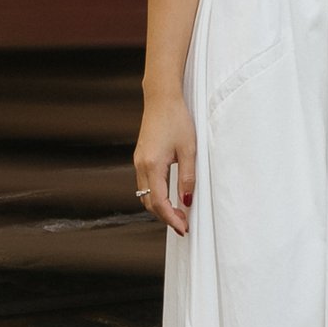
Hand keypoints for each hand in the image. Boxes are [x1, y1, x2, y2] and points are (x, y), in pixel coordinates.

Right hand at [133, 92, 196, 233]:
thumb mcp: (189, 149)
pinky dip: (155, 195)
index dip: (171, 219)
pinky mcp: (140, 157)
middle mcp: (141, 166)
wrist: (162, 98)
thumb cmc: (177, 119)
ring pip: (145, 195)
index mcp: (152, 165)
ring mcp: (138, 162)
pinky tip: (169, 196)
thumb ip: (188, 177)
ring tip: (178, 213)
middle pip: (149, 203)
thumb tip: (186, 200)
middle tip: (183, 224)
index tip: (184, 228)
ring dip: (159, 207)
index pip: (159, 202)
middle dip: (165, 217)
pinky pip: (145, 184)